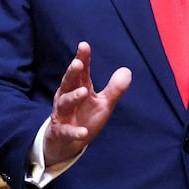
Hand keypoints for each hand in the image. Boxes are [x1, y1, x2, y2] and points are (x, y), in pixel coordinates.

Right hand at [43, 41, 130, 165]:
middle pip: (68, 82)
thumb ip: (114, 89)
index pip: (80, 72)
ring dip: (73, 97)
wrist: (65, 143)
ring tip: (84, 92)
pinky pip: (67, 131)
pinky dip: (74, 132)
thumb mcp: (102, 103)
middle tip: (78, 63)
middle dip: (72, 72)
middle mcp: (66, 98)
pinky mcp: (61, 132)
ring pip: (65, 103)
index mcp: (78, 88)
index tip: (84, 45)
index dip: (82, 58)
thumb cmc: (84, 117)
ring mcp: (62, 114)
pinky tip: (84, 132)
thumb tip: (127, 70)